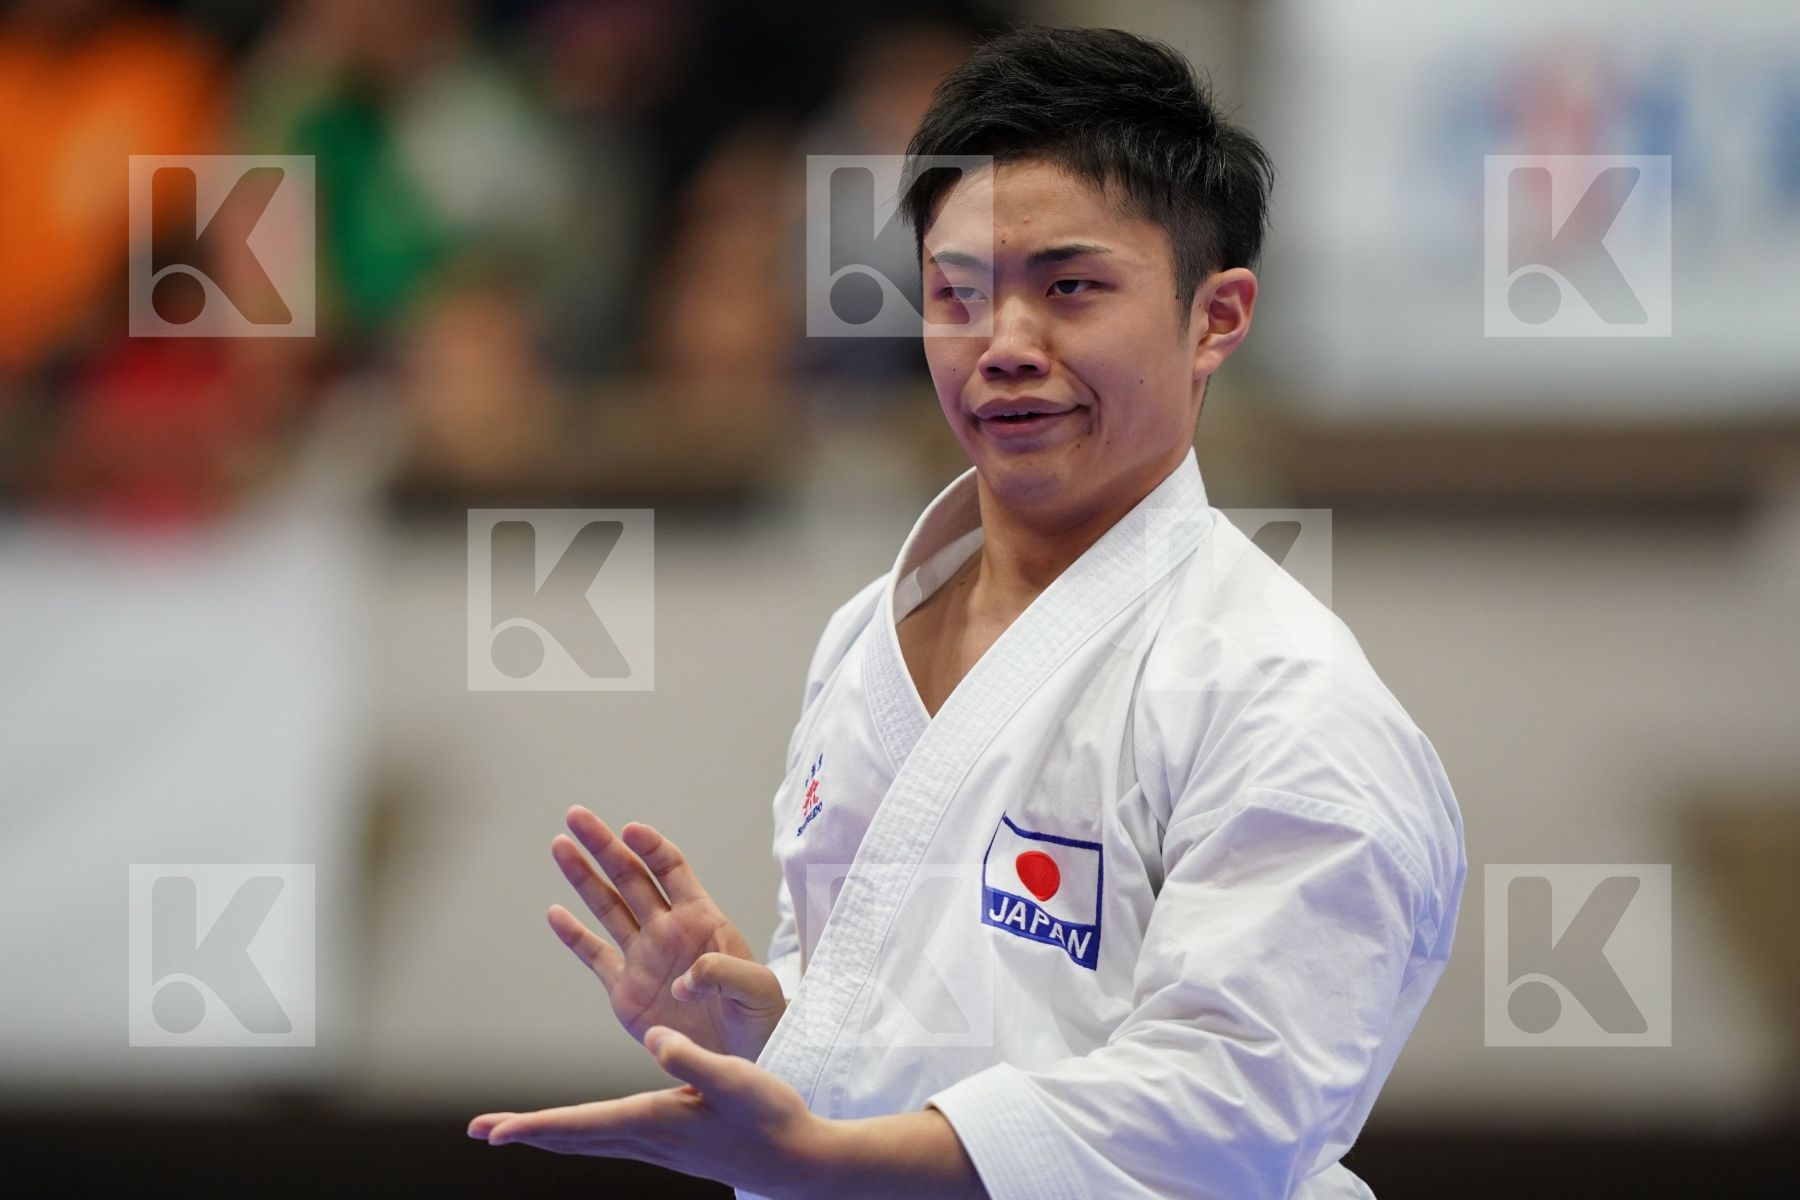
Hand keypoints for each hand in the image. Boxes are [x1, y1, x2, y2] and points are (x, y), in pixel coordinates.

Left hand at [468, 1025, 836, 1199]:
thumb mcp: (736, 1079)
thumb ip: (692, 1056)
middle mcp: (649, 1138)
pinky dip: (582, 1133)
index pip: (581, 1125)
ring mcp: (659, 1146)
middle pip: (573, 1138)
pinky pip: (611, 1138)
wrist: (800, 1164)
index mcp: (656, 1120)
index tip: (492, 1131)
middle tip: (482, 1131)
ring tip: (515, 1130)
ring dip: (550, 1134)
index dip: (534, 1126)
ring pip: (590, 1140)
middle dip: (526, 1133)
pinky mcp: (672, 1145)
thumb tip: (653, 1035)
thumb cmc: (772, 1118)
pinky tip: (582, 1131)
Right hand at [549, 806, 787, 1059]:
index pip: (671, 870)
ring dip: (583, 876)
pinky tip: (555, 913)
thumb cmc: (760, 1015)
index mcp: (701, 919)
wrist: (743, 1055)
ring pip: (607, 907)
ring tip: (560, 845)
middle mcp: (668, 930)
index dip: (651, 848)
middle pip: (631, 877)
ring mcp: (644, 956)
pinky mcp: (626, 989)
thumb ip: (725, 973)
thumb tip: (686, 978)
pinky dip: (574, 936)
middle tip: (577, 816)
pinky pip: (595, 956)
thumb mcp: (758, 989)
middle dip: (604, 846)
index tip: (630, 830)